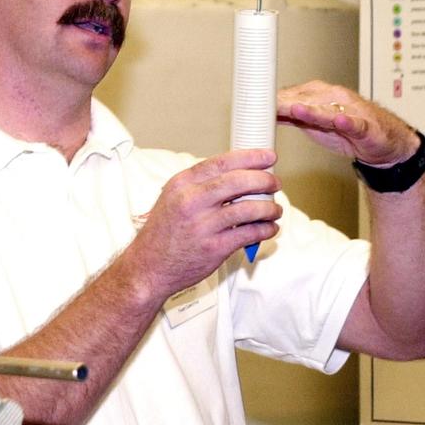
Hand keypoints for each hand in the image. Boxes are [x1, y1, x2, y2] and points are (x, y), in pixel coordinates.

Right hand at [124, 149, 281, 302]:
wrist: (148, 267)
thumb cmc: (163, 233)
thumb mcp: (173, 199)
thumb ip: (201, 186)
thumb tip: (239, 176)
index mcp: (182, 185)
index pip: (222, 162)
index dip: (250, 157)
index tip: (268, 157)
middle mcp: (191, 201)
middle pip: (239, 182)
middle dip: (264, 181)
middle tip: (275, 184)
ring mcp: (203, 225)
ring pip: (249, 209)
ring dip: (269, 208)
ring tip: (274, 210)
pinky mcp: (214, 248)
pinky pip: (249, 234)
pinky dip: (265, 229)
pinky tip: (268, 228)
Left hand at [277, 80, 418, 166]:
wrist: (382, 142)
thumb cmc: (347, 130)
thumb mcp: (314, 124)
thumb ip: (291, 117)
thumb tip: (265, 113)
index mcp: (319, 96)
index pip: (291, 96)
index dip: (272, 100)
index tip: (252, 101)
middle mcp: (333, 99)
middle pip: (305, 100)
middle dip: (285, 103)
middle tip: (264, 105)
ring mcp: (350, 111)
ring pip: (327, 110)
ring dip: (312, 109)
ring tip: (295, 109)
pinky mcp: (365, 127)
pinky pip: (355, 123)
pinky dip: (347, 121)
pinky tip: (340, 120)